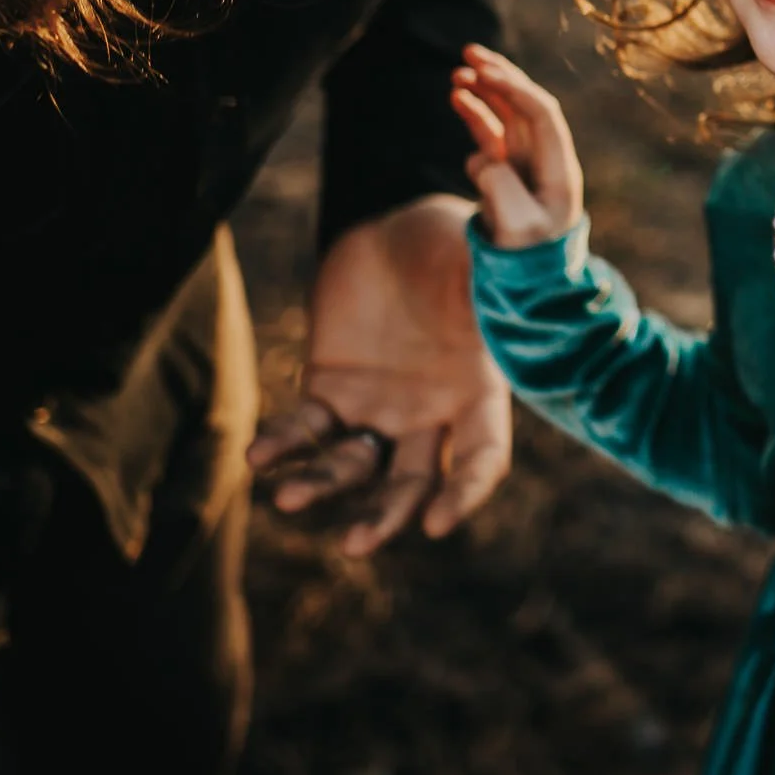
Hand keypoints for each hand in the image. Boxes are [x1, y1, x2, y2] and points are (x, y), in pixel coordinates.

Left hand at [246, 194, 513, 551]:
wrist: (398, 230)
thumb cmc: (455, 242)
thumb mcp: (486, 258)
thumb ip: (502, 275)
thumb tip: (514, 259)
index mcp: (479, 391)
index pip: (481, 457)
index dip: (464, 492)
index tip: (436, 523)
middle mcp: (430, 414)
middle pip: (411, 483)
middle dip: (386, 517)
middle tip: (355, 544)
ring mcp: (378, 407)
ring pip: (352, 466)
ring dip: (321, 486)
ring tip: (287, 500)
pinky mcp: (330, 389)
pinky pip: (306, 428)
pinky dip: (283, 444)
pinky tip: (259, 457)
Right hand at [448, 44, 584, 249]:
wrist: (526, 288)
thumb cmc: (525, 260)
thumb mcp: (516, 228)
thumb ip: (501, 188)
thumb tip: (486, 157)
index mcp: (560, 171)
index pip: (542, 115)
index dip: (516, 89)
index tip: (484, 72)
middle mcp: (547, 163)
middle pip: (527, 106)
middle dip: (501, 77)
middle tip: (470, 54)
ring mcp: (527, 168)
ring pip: (508, 117)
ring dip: (485, 92)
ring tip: (458, 74)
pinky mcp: (508, 177)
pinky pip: (493, 137)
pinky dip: (476, 117)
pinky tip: (458, 101)